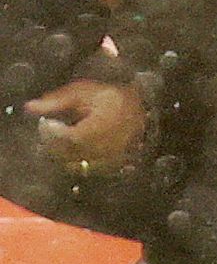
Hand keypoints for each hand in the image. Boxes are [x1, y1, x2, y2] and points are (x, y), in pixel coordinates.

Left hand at [25, 75, 141, 172]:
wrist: (141, 108)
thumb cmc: (110, 97)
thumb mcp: (82, 93)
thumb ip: (56, 102)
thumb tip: (29, 107)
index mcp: (97, 128)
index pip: (66, 138)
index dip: (51, 134)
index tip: (45, 123)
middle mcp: (104, 147)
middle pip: (69, 155)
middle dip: (54, 145)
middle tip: (49, 132)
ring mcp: (110, 160)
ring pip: (77, 166)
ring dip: (64, 156)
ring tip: (60, 141)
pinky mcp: (113, 166)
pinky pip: (89, 170)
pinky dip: (77, 163)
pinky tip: (74, 152)